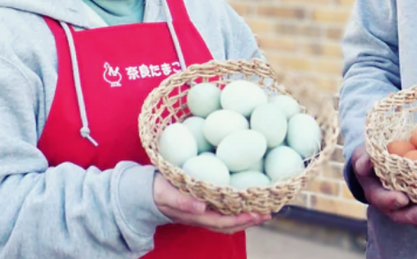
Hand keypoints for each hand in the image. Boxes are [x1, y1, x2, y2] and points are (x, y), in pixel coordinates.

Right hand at [153, 173, 271, 233]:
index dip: (241, 220)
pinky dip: (239, 210)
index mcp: (196, 216)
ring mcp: (204, 214)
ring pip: (229, 221)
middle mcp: (203, 217)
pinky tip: (248, 202)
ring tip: (265, 210)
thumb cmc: (157, 192)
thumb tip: (202, 207)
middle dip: (250, 220)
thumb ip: (182, 201)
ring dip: (247, 217)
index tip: (257, 214)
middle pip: (231, 225)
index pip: (223, 222)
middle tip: (269, 212)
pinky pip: (225, 213)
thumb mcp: (167, 194)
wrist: (146, 194)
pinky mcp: (204, 207)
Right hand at [352, 145, 416, 229]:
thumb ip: (363, 158)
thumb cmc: (372, 157)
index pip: (380, 199)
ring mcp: (403, 208)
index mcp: (375, 192)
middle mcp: (389, 205)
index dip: (390, 201)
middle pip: (400, 215)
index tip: (402, 199)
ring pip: (415, 218)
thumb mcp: (364, 155)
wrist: (381, 163)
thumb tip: (366, 163)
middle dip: (412, 215)